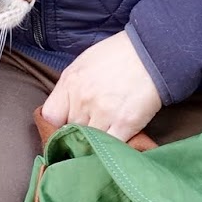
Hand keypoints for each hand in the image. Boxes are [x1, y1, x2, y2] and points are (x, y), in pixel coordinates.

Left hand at [40, 32, 161, 141]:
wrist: (151, 53)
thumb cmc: (117, 56)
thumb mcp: (83, 64)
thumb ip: (69, 88)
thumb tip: (64, 111)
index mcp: (70, 83)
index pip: (50, 117)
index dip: (56, 124)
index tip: (64, 125)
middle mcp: (83, 100)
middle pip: (69, 131)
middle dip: (77, 132)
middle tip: (88, 129)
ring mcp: (104, 113)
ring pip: (88, 142)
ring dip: (94, 142)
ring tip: (102, 136)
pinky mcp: (125, 124)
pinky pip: (110, 146)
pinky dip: (111, 148)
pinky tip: (114, 143)